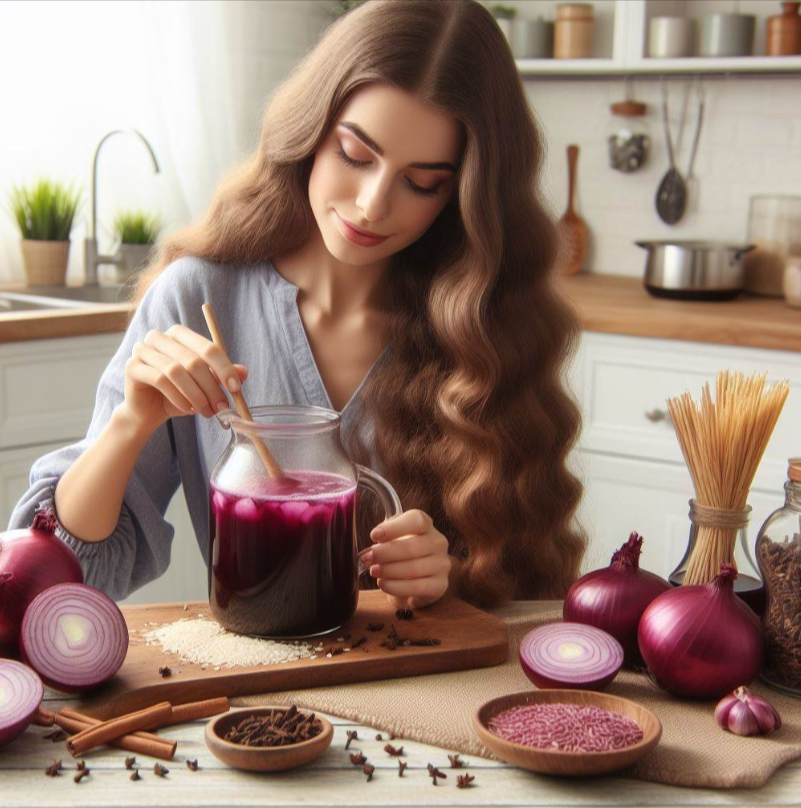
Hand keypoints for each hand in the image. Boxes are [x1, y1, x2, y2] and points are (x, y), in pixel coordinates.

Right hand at [123, 323, 247, 432]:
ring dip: (196, 395)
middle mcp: (160, 337)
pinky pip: (160, 380)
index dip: (224, 368)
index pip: (208, 347)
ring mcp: (143, 349)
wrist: (149, 411)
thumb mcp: (204, 385)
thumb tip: (244, 372)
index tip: (236, 388)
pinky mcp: (132, 366)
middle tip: (222, 407)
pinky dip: (178, 397)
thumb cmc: (179, 394)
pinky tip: (188, 409)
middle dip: (212, 387)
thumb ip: (222, 376)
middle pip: (193, 360)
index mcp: (180, 335)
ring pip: (177, 371)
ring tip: (206, 412)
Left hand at [359, 509, 450, 609]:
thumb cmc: (402, 552)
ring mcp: (441, 564)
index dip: (394, 528)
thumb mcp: (393, 537)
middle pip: (412, 547)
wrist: (419, 576)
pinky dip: (396, 586)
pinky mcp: (440, 585)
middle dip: (385, 553)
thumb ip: (384, 537)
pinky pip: (417, 587)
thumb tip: (371, 547)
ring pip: (414, 568)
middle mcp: (438, 542)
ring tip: (373, 571)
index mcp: (427, 525)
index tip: (374, 536)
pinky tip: (384, 583)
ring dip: (389, 570)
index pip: (416, 521)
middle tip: (367, 558)